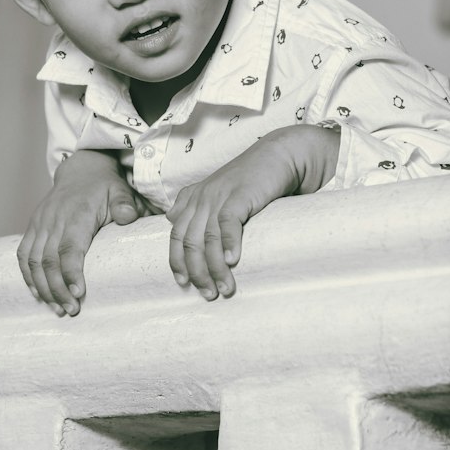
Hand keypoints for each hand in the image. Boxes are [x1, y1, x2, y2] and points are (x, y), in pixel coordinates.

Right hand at [18, 150, 151, 315]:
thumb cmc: (104, 187)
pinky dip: (28, 277)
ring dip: (43, 288)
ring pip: (33, 261)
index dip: (71, 272)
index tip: (78, 294)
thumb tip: (128, 217)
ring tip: (57, 309)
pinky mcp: (32, 227)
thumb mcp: (119, 191)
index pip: (69, 247)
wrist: (81, 170)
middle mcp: (54, 219)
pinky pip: (23, 255)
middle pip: (48, 260)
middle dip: (57, 289)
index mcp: (76, 213)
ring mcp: (40, 223)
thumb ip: (124, 205)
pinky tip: (38, 295)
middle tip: (71, 311)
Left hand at [166, 125, 340, 300]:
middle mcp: (202, 197)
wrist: (278, 156)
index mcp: (193, 199)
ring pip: (207, 238)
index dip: (177, 262)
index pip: (176, 236)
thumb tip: (171, 218)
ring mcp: (219, 195)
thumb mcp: (217, 191)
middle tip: (208, 294)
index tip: (184, 284)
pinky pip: (227, 222)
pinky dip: (229, 244)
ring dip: (215, 268)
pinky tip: (233, 262)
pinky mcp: (239, 194)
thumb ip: (192, 203)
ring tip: (225, 288)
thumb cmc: (250, 178)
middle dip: (196, 272)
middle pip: (189, 242)